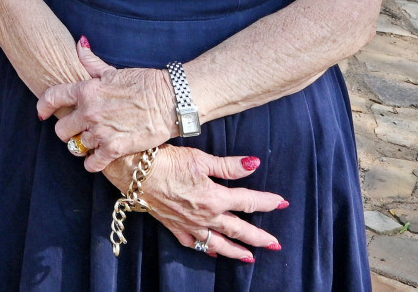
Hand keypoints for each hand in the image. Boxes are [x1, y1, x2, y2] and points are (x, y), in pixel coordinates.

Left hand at [37, 38, 172, 168]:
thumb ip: (92, 63)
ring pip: (76, 147)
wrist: (170, 100)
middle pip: (61, 130)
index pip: (52, 98)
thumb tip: (79, 45)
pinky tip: (99, 158)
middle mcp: (89, 112)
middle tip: (78, 129)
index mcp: (86, 90)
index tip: (43, 113)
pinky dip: (93, 163)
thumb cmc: (144, 82)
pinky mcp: (115, 149)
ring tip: (93, 141)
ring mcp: (101, 132)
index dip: (44, 107)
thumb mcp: (113, 71)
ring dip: (83, 145)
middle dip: (67, 130)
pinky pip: (92, 164)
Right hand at [103, 146, 284, 262]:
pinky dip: (205, 250)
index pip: (248, 201)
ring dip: (236, 251)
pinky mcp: (174, 226)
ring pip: (218, 243)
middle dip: (258, 237)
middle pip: (238, 229)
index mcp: (215, 198)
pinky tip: (212, 253)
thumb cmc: (167, 161)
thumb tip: (254, 164)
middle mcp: (205, 216)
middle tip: (274, 244)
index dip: (267, 202)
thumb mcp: (201, 159)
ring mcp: (190, 224)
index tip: (282, 203)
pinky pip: (194, 243)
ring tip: (250, 257)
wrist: (136, 172)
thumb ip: (229, 166)